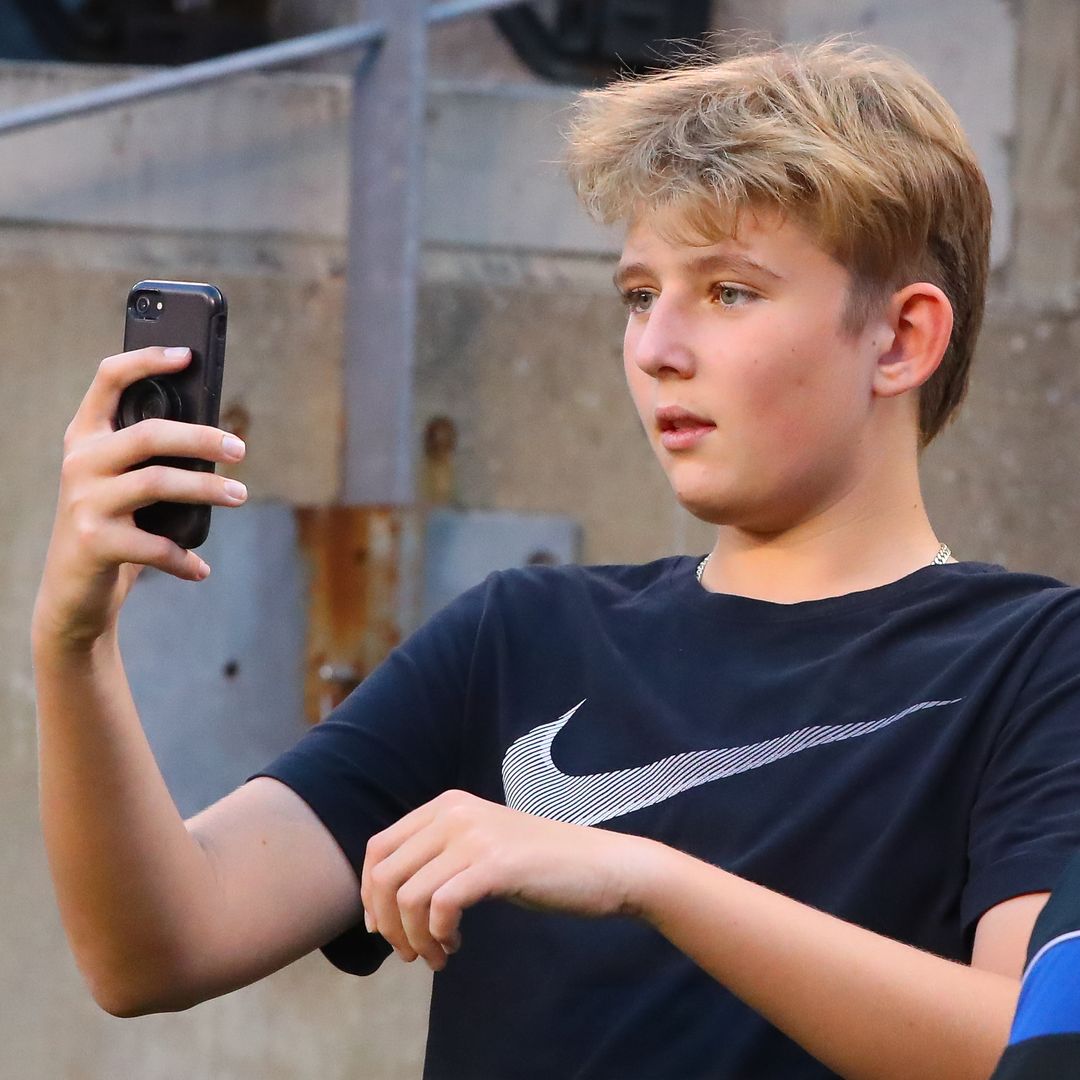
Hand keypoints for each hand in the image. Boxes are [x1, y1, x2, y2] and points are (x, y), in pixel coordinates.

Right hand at [32, 347, 247, 651]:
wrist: (73, 593)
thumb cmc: (114, 527)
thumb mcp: (124, 485)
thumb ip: (152, 458)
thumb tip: (218, 436)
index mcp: (86, 438)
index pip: (108, 380)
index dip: (145, 360)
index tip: (186, 354)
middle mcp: (80, 463)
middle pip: (148, 433)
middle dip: (201, 437)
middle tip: (241, 448)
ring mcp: (84, 502)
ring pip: (158, 482)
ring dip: (207, 489)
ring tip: (239, 496)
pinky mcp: (95, 543)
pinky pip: (155, 544)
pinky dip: (184, 558)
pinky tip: (200, 569)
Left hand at [360, 790, 655, 970]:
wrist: (602, 866)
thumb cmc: (540, 866)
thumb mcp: (479, 847)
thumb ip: (438, 857)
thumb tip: (383, 901)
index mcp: (446, 805)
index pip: (378, 848)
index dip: (371, 895)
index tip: (385, 930)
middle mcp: (454, 812)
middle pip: (384, 874)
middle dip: (388, 924)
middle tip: (410, 954)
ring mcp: (475, 836)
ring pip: (407, 896)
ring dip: (413, 938)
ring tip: (436, 956)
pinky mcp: (496, 864)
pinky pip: (439, 906)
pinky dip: (438, 936)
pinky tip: (454, 945)